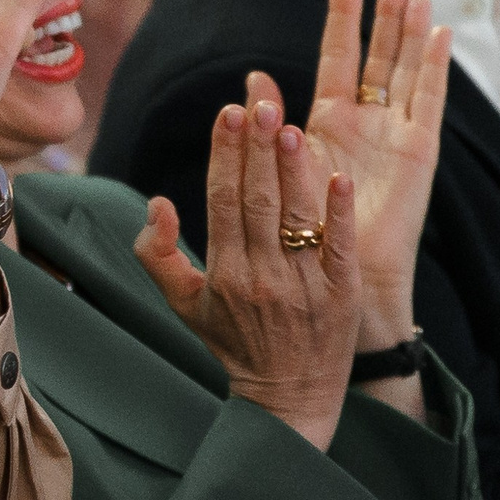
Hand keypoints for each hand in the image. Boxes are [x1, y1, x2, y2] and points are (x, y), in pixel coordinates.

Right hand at [133, 98, 359, 449]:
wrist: (288, 399)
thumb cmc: (234, 344)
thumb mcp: (184, 306)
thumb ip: (158, 255)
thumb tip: (157, 203)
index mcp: (224, 276)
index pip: (222, 202)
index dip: (225, 156)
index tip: (227, 113)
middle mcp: (262, 278)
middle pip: (258, 201)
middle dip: (256, 148)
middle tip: (259, 100)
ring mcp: (304, 286)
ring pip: (296, 216)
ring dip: (293, 169)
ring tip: (289, 124)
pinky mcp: (342, 294)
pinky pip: (340, 246)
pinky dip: (338, 213)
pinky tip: (338, 176)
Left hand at [250, 0, 451, 348]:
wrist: (339, 284)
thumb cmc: (305, 235)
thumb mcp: (282, 169)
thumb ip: (272, 120)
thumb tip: (253, 79)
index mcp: (330, 124)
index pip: (339, 56)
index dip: (342, 17)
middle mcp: (367, 125)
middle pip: (379, 55)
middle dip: (385, 14)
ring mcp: (396, 136)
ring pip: (407, 69)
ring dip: (412, 29)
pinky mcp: (418, 153)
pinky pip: (429, 100)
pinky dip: (435, 65)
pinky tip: (441, 31)